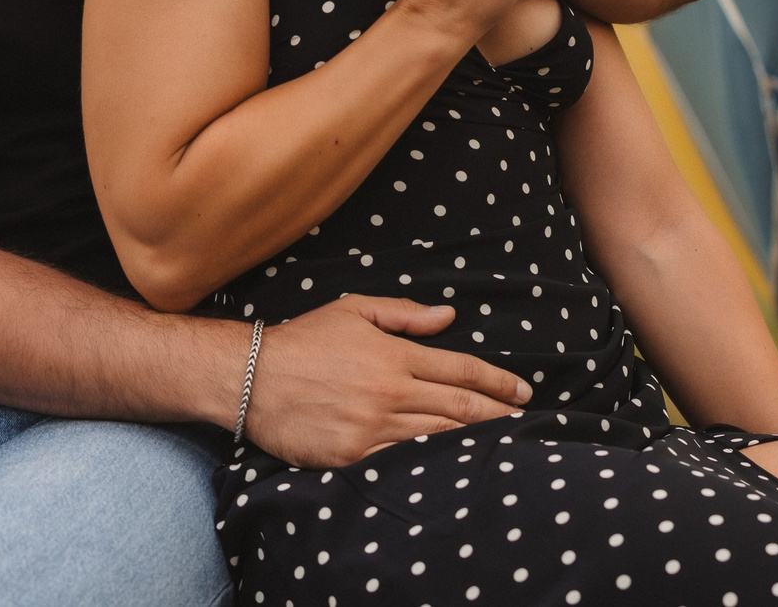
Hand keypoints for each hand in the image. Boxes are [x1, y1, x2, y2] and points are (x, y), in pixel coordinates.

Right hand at [242, 294, 533, 465]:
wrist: (251, 376)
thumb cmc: (303, 340)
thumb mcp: (354, 311)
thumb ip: (403, 315)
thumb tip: (448, 315)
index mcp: (394, 354)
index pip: (460, 368)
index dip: (497, 381)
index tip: (523, 391)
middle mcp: (390, 390)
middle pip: (459, 406)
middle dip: (499, 414)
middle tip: (526, 422)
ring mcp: (373, 425)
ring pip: (438, 435)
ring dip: (475, 441)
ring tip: (506, 445)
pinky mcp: (354, 454)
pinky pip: (403, 461)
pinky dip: (434, 463)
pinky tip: (456, 467)